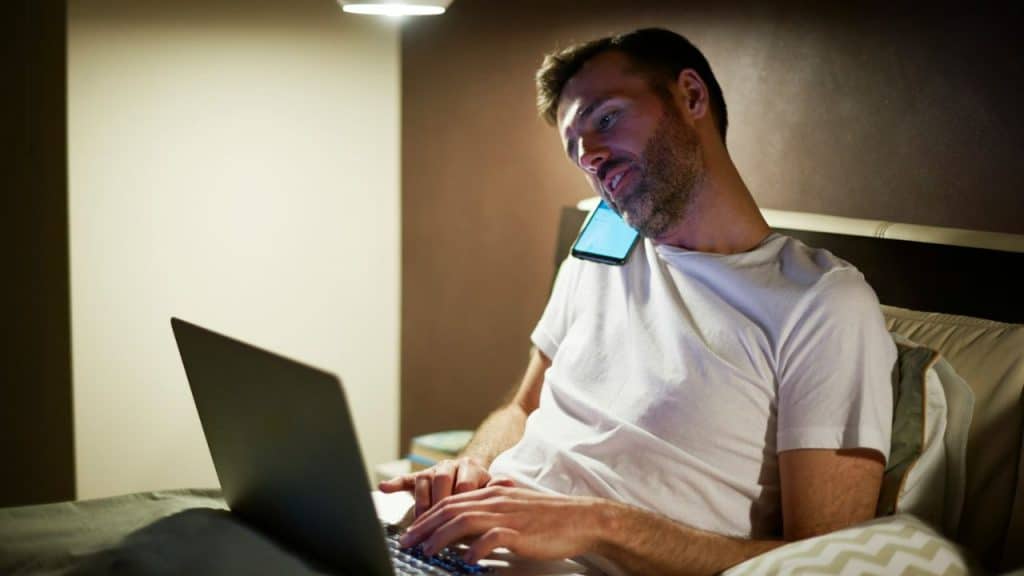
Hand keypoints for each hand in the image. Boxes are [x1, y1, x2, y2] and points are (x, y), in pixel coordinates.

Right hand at [378, 457, 514, 517]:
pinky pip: (406, 478)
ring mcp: (434, 470)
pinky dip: (395, 483)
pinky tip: (384, 488)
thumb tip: (507, 482)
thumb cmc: (482, 486)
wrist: (472, 471)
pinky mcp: (420, 476)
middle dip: (438, 504)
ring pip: (424, 480)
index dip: (462, 505)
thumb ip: (497, 487)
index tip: (460, 524)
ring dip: (420, 502)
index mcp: (471, 467)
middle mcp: (451, 466)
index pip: (464, 485)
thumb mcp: (492, 488)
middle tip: (435, 526)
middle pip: (441, 480)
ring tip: (418, 523)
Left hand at [398, 485, 603, 563]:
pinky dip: (476, 548)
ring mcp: (507, 514)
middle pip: (450, 509)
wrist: (582, 518)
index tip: (411, 530)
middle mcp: (495, 500)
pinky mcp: (520, 531)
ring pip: (464, 521)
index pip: (452, 501)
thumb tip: (469, 525)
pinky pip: (492, 538)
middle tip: (406, 542)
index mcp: (493, 494)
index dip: (428, 515)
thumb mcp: (515, 507)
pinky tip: (466, 560)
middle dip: (424, 526)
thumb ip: (492, 511)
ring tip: (426, 551)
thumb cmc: (550, 517)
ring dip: (441, 537)